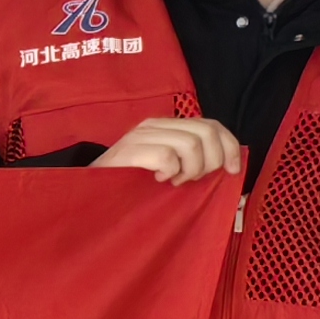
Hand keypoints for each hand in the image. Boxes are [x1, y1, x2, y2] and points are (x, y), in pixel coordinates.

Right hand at [92, 117, 244, 185]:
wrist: (87, 193)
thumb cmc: (129, 187)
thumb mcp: (166, 169)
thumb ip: (190, 160)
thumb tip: (228, 164)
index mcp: (166, 127)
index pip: (212, 125)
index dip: (230, 146)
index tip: (232, 171)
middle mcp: (154, 125)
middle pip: (206, 134)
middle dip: (210, 163)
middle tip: (191, 180)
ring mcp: (139, 136)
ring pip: (190, 145)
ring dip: (189, 171)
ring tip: (173, 181)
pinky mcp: (128, 151)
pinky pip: (167, 157)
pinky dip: (169, 171)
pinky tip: (157, 180)